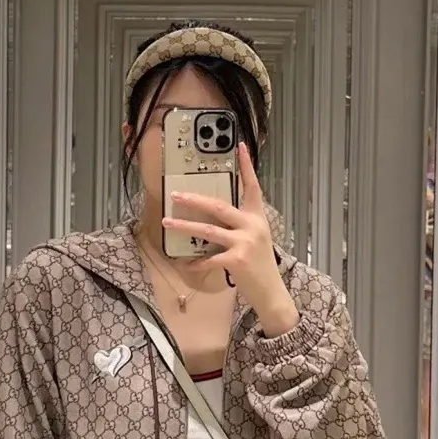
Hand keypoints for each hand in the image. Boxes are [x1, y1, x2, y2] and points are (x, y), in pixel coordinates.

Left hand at [164, 142, 299, 335]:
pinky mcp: (237, 260)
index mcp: (257, 217)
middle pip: (219, 206)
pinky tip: (186, 264)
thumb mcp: (256, 240)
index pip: (252, 186)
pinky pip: (209, 259)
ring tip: (166, 223)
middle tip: (175, 195)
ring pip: (208, 230)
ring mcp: (245, 242)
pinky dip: (196, 262)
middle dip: (194, 200)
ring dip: (185, 227)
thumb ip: (240, 226)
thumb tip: (214, 219)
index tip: (240, 146)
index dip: (247, 166)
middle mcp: (252, 226)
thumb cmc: (260, 267)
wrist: (271, 292)